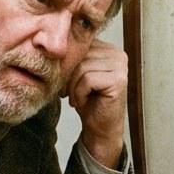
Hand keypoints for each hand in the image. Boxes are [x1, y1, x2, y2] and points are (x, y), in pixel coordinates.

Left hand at [68, 40, 127, 167]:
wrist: (99, 128)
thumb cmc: (88, 101)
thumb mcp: (77, 74)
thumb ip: (74, 57)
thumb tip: (53, 45)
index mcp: (108, 49)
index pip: (80, 45)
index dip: (68, 64)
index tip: (67, 82)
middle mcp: (118, 54)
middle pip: (80, 55)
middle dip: (69, 76)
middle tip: (69, 92)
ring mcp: (121, 67)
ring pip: (82, 68)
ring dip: (73, 87)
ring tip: (77, 98)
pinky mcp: (119, 81)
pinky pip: (87, 79)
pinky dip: (79, 93)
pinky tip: (83, 101)